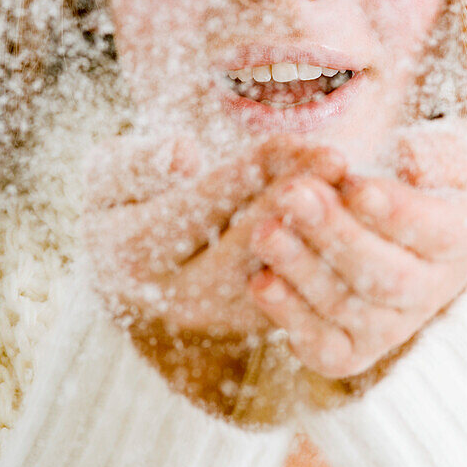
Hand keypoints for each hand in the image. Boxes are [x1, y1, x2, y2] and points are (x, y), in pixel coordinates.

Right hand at [81, 131, 348, 338]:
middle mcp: (177, 296)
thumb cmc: (125, 197)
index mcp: (133, 253)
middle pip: (253, 243)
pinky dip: (327, 256)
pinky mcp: (252, 322)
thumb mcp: (110, 171)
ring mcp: (218, 317)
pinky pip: (298, 294)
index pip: (210, 201)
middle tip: (342, 162)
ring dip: (323, 232)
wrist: (133, 258)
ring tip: (357, 189)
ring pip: (282, 274)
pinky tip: (356, 217)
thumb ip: (138, 161)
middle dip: (302, 199)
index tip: (312, 144)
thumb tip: (183, 155)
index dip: (266, 169)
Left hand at [247, 117, 466, 378]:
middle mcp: (440, 286)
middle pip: (391, 277)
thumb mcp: (436, 141)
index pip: (443, 233)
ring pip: (351, 309)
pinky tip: (261, 281)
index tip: (354, 186)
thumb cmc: (409, 165)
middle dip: (337, 235)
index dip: (399, 213)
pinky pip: (324, 347)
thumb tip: (409, 157)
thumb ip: (432, 148)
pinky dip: (290, 316)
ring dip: (303, 270)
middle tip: (292, 196)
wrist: (382, 210)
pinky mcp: (353, 350)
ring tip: (266, 230)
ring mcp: (396, 324)